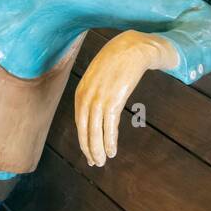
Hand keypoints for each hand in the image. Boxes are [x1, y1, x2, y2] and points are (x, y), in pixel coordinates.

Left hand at [73, 30, 179, 166]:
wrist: (132, 47)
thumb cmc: (116, 62)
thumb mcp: (97, 78)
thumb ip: (93, 94)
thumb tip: (94, 112)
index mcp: (80, 92)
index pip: (79, 123)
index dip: (83, 140)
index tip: (88, 152)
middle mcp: (86, 97)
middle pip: (85, 130)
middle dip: (89, 148)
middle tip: (94, 163)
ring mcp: (99, 98)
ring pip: (95, 131)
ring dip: (99, 149)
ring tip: (102, 161)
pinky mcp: (114, 99)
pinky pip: (109, 126)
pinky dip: (109, 140)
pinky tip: (111, 151)